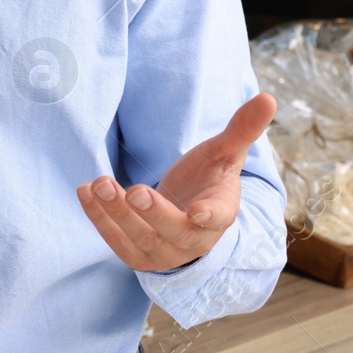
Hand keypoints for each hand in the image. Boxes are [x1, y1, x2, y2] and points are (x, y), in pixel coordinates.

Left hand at [76, 92, 275, 272]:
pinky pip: (114, 240)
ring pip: (139, 239)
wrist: (185, 215)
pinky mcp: (136, 255)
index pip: (218, 218)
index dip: (210, 216)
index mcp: (220, 214)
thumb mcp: (223, 154)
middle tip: (134, 191)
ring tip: (98, 184)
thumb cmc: (206, 180)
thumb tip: (268, 97)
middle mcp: (193, 241)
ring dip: (116, 213)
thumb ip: (242, 129)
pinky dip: (97, 218)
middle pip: (174, 232)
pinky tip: (84, 191)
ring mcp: (163, 252)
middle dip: (153, 214)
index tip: (199, 211)